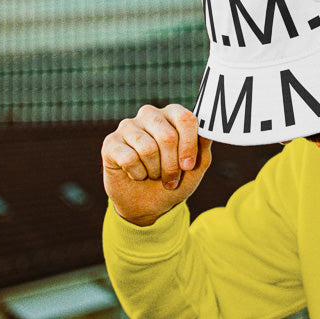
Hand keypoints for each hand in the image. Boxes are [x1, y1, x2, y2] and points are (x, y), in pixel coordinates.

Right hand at [102, 104, 212, 225]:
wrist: (147, 203)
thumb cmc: (173, 179)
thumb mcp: (195, 168)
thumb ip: (203, 147)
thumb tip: (208, 131)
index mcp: (172, 115)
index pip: (185, 119)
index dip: (189, 146)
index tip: (188, 166)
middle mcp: (150, 115)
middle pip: (167, 136)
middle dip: (172, 166)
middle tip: (171, 179)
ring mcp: (128, 126)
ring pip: (148, 149)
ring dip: (155, 171)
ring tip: (154, 175)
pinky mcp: (111, 142)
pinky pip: (129, 159)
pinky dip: (137, 174)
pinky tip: (136, 175)